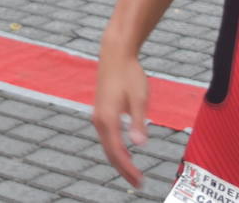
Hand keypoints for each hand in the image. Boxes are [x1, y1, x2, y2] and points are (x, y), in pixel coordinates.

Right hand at [91, 49, 149, 186]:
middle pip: (110, 152)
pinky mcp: (101, 112)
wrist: (115, 55)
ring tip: (133, 173)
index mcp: (108, 119)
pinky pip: (106, 137)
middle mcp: (99, 120)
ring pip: (107, 146)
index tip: (140, 181)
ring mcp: (98, 116)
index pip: (117, 151)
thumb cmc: (130, 74)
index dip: (128, 168)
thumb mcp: (139, 98)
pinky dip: (115, 149)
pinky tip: (126, 153)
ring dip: (119, 160)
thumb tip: (139, 144)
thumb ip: (138, 122)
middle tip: (139, 184)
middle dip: (124, 169)